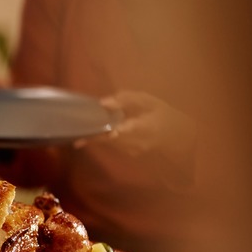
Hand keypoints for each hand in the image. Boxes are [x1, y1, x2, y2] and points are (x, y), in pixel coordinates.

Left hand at [77, 91, 195, 159]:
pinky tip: (88, 135)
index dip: (123, 130)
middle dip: (96, 134)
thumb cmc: (161, 113)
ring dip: (93, 137)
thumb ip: (128, 99)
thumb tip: (104, 102)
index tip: (113, 131)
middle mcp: (141, 141)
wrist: (175, 135)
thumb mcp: (149, 101)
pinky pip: (110, 145)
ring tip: (78, 135)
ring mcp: (134, 149)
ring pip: (109, 143)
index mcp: (149, 125)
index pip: (135, 129)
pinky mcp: (128, 153)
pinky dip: (100, 138)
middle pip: (114, 138)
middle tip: (77, 134)